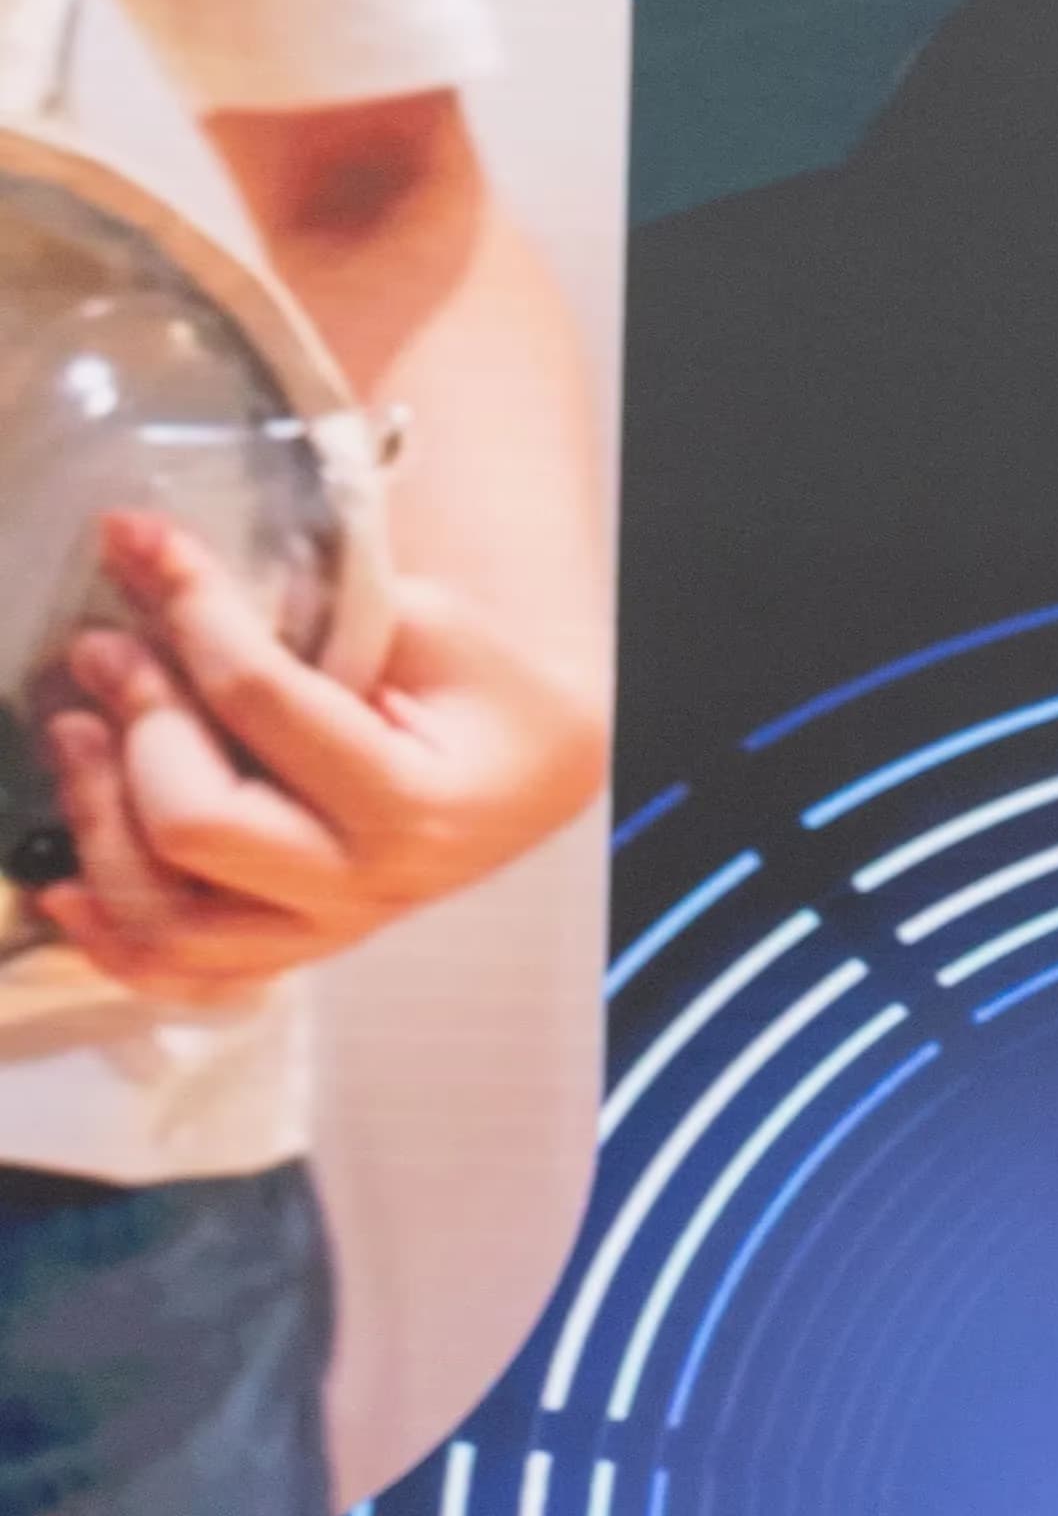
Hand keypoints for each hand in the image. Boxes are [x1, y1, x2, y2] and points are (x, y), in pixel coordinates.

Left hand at [30, 531, 600, 997]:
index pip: (261, 701)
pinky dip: (109, 939)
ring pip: (164, 914)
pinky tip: (63, 883)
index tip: (140, 541)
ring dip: (95, 816)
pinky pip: (176, 974)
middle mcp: (371, 887)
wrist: (536, 762)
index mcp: (420, 805)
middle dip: (138, 717)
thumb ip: (299, 604)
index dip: (188, 609)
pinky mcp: (291, 947)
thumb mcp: (424, 624)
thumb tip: (140, 557)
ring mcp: (327, 930)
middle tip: (105, 647)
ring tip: (76, 733)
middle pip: (193, 821)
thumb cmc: (483, 685)